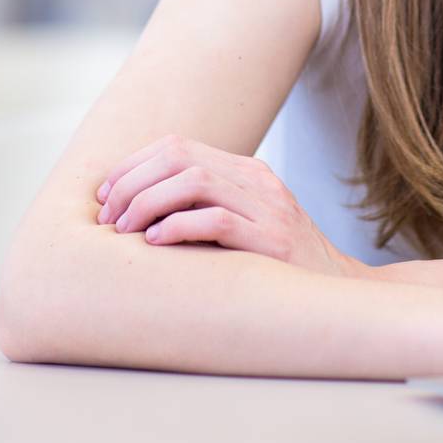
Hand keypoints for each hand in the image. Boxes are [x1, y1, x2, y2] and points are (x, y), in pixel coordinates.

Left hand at [94, 132, 367, 279]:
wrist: (338, 296)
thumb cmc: (278, 269)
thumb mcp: (245, 225)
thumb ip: (206, 209)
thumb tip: (133, 212)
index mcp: (247, 171)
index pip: (177, 146)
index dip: (133, 166)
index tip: (105, 196)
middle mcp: (257, 181)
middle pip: (178, 156)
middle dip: (132, 183)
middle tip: (107, 218)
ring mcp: (268, 208)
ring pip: (193, 181)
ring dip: (147, 203)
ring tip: (123, 232)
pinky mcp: (273, 242)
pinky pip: (216, 221)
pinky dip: (178, 226)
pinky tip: (154, 243)